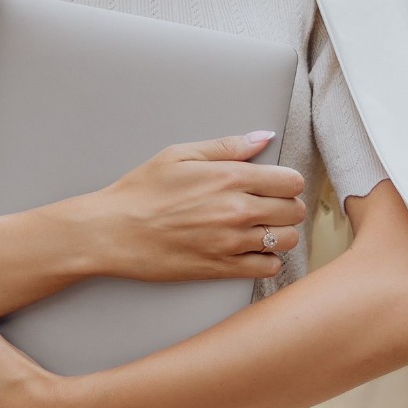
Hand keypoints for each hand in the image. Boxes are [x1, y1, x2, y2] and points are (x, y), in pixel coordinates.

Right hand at [71, 131, 304, 284]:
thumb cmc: (142, 191)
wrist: (113, 231)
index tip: (275, 184)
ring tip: (261, 229)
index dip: (287, 181)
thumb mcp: (180, 154)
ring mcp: (232, 243)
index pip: (291, 181)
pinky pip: (268, 268)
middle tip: (268, 206)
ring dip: (280, 234)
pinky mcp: (222, 269)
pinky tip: (250, 250)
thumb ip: (227, 146)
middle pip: (294, 211)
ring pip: (287, 241)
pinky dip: (267, 260)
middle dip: (286, 206)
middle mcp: (237, 211)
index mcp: (230, 177)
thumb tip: (264, 138)